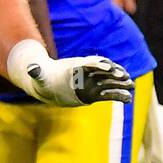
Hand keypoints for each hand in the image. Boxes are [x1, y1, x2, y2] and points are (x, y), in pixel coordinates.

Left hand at [7, 40, 133, 106]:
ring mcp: (92, 83)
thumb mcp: (39, 76)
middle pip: (103, 70)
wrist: (48, 84)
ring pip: (109, 82)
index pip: (90, 63)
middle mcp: (87, 73)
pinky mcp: (94, 94)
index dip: (99, 64)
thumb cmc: (44, 79)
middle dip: (114, 72)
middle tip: (125, 75)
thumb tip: (30, 68)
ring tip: (131, 85)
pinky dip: (118, 96)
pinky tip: (128, 100)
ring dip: (120, 83)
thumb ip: (37, 72)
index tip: (108, 67)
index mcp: (76, 66)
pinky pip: (108, 94)